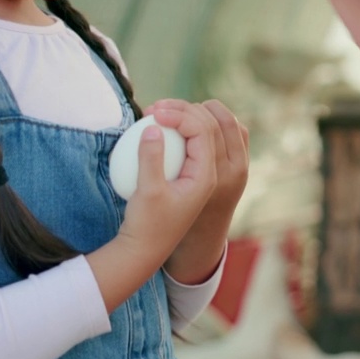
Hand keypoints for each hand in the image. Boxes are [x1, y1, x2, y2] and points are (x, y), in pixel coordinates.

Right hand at [112, 102, 217, 264]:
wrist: (148, 250)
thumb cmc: (147, 225)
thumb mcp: (147, 192)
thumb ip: (150, 158)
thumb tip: (153, 126)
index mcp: (207, 176)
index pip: (203, 130)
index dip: (179, 114)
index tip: (152, 112)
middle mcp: (212, 172)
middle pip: (209, 124)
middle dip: (183, 109)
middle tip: (153, 108)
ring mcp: (205, 171)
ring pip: (206, 129)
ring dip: (184, 115)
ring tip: (157, 113)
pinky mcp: (194, 172)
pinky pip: (196, 140)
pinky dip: (182, 128)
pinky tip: (161, 126)